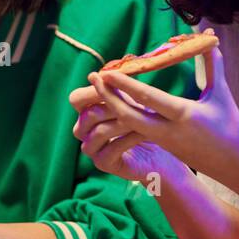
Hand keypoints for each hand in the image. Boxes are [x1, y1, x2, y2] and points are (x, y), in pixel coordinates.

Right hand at [69, 85, 186, 183]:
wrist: (161, 153)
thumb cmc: (148, 122)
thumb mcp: (134, 102)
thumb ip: (119, 90)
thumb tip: (106, 73)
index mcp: (88, 111)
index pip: (77, 99)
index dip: (93, 91)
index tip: (113, 84)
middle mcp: (85, 131)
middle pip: (87, 115)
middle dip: (112, 107)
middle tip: (136, 105)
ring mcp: (92, 149)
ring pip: (99, 132)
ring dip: (123, 123)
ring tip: (143, 119)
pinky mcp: (103, 164)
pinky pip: (111, 149)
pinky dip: (129, 139)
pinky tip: (144, 133)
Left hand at [77, 48, 238, 178]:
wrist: (234, 163)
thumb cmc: (230, 125)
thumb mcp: (220, 94)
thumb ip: (212, 65)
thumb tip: (209, 38)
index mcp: (184, 115)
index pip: (148, 98)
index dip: (125, 85)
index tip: (107, 72)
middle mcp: (168, 130)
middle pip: (129, 115)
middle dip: (108, 97)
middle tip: (93, 77)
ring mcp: (162, 140)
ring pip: (128, 124)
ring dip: (112, 106)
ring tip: (99, 88)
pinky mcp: (161, 146)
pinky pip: (135, 131)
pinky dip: (122, 116)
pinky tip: (113, 103)